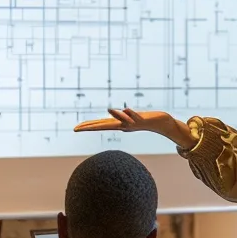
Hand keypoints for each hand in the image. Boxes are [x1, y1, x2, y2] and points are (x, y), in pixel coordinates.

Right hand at [74, 108, 196, 149]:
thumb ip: (119, 117)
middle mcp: (124, 125)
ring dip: (115, 115)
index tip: (75, 128)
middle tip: (77, 127)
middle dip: (91, 126)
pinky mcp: (143, 120)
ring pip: (122, 120)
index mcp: (119, 124)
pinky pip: (136, 116)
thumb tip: (110, 115)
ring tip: (108, 109)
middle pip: (105, 126)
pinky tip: (126, 109)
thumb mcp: (129, 118)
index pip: (100, 126)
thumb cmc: (144, 120)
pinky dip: (131, 114)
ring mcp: (133, 123)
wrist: (161, 123)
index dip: (87, 127)